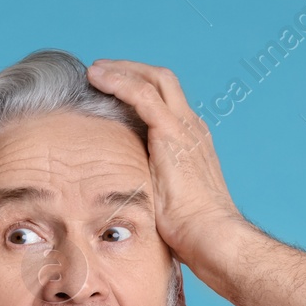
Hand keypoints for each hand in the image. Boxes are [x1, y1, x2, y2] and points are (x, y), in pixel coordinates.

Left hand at [85, 59, 248, 271]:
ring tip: (95, 70)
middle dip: (130, 70)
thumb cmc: (189, 231)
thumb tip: (122, 198)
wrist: (210, 236)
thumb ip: (149, 187)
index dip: (139, 89)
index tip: (112, 89)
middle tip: (100, 71)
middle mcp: (191, 128)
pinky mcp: (171, 133)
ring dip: (121, 70)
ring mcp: (184, 128)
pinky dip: (119, 81)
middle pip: (163, 81)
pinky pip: (143, 95)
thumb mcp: (165, 201)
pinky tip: (99, 78)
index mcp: (190, 142)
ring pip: (153, 80)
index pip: (166, 101)